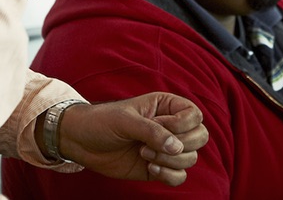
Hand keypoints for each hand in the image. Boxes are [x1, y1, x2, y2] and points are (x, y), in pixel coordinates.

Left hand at [58, 92, 208, 185]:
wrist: (82, 142)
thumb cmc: (102, 122)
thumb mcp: (126, 120)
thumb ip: (153, 132)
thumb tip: (178, 148)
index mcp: (167, 107)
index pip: (195, 115)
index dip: (182, 124)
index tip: (157, 125)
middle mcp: (171, 127)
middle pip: (200, 137)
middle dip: (180, 144)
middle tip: (150, 145)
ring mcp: (166, 148)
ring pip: (191, 158)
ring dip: (170, 160)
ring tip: (144, 155)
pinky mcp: (159, 168)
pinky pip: (180, 177)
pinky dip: (169, 175)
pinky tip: (150, 169)